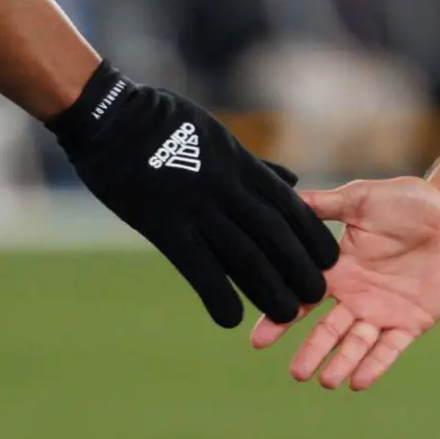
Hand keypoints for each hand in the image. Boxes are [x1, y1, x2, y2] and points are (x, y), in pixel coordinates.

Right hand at [48, 64, 335, 327]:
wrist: (110, 119)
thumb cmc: (163, 123)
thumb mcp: (218, 135)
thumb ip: (254, 165)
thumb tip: (291, 180)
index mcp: (239, 163)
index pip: (288, 205)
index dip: (313, 236)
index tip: (329, 260)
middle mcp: (225, 186)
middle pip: (275, 234)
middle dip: (300, 267)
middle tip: (317, 296)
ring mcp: (196, 206)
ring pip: (245, 254)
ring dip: (270, 288)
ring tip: (287, 314)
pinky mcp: (164, 224)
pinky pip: (199, 266)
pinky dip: (218, 295)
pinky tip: (230, 319)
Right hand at [249, 176, 439, 390]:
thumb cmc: (408, 201)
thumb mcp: (361, 199)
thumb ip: (324, 205)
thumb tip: (283, 196)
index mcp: (339, 268)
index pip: (304, 298)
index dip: (281, 318)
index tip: (258, 340)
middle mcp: (356, 296)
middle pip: (328, 330)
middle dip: (311, 351)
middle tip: (296, 373)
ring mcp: (383, 311)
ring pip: (356, 344)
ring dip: (341, 363)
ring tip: (326, 381)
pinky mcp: (412, 322)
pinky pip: (391, 348)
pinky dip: (375, 365)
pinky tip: (359, 382)